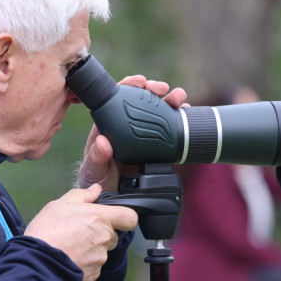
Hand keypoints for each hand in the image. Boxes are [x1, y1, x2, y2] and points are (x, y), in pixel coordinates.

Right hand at [24, 184, 138, 280]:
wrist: (38, 262)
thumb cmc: (47, 231)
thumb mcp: (59, 205)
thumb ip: (81, 196)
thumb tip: (95, 190)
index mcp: (99, 217)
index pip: (129, 217)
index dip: (124, 217)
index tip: (115, 218)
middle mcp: (104, 238)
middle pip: (112, 234)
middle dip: (99, 233)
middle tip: (78, 231)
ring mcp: (100, 258)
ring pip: (102, 251)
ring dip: (91, 248)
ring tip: (70, 246)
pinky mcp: (94, 273)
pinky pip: (94, 266)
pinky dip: (85, 262)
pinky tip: (70, 257)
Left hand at [76, 75, 187, 191]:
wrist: (110, 198)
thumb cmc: (96, 180)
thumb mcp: (93, 170)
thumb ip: (96, 157)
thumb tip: (103, 142)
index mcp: (109, 124)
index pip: (119, 97)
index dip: (129, 85)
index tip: (140, 82)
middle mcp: (127, 125)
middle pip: (141, 100)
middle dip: (154, 89)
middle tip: (163, 89)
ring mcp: (143, 135)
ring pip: (158, 111)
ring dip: (170, 101)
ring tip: (179, 98)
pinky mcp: (157, 147)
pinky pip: (169, 130)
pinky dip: (179, 119)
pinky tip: (187, 114)